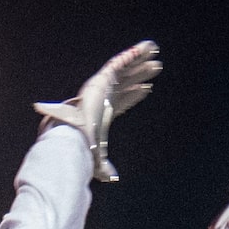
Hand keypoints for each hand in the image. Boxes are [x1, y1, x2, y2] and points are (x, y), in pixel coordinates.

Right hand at [35, 40, 159, 182]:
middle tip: (156, 67)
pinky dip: (133, 54)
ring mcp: (102, 86)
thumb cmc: (81, 147)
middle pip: (126, 83)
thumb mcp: (97, 158)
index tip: (147, 88)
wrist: (72, 136)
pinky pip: (120, 63)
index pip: (122, 101)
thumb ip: (104, 168)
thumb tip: (111, 180)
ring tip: (155, 53)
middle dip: (140, 74)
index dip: (134, 94)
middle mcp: (103, 97)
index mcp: (103, 113)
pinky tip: (146, 48)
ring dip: (140, 62)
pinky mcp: (102, 79)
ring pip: (125, 70)